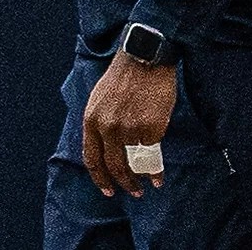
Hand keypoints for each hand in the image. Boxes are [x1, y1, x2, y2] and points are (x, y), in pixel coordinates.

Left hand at [81, 53, 175, 197]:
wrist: (144, 60)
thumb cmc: (123, 79)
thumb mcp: (99, 100)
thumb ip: (100, 125)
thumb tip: (107, 152)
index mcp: (91, 119)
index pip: (92, 158)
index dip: (100, 178)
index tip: (108, 190)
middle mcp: (107, 127)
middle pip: (114, 166)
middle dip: (124, 183)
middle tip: (134, 192)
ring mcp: (129, 129)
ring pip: (134, 164)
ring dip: (141, 179)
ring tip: (148, 185)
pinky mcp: (150, 128)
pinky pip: (153, 156)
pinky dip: (157, 170)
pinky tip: (159, 175)